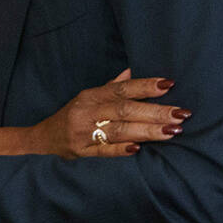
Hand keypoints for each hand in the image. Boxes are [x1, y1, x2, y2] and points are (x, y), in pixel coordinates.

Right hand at [31, 69, 190, 158]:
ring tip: (171, 131)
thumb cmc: (73, 116)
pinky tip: (140, 149)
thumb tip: (134, 70)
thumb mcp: (89, 97)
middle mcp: (87, 111)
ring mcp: (83, 132)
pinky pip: (104, 151)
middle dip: (155, 112)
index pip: (122, 88)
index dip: (145, 85)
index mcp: (92, 96)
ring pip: (118, 130)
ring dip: (147, 131)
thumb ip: (112, 86)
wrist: (42, 140)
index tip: (169, 84)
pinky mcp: (82, 152)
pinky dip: (121, 149)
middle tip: (180, 114)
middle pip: (124, 109)